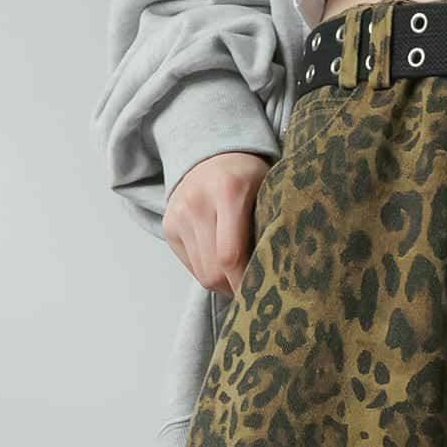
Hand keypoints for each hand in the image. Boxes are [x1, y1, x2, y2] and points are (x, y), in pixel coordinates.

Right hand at [164, 151, 272, 297]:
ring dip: (223, 285)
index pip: (230, 256)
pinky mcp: (168, 227)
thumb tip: (277, 274)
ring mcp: (178, 215)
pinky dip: (208, 273)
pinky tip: (222, 265)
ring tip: (240, 279)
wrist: (211, 153)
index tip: (260, 294)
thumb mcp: (268, 190)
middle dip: (235, 289)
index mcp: (227, 191)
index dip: (245, 284)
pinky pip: (192, 267)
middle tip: (253, 291)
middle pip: (214, 271)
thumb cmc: (247, 177)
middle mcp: (197, 202)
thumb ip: (271, 225)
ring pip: (202, 274)